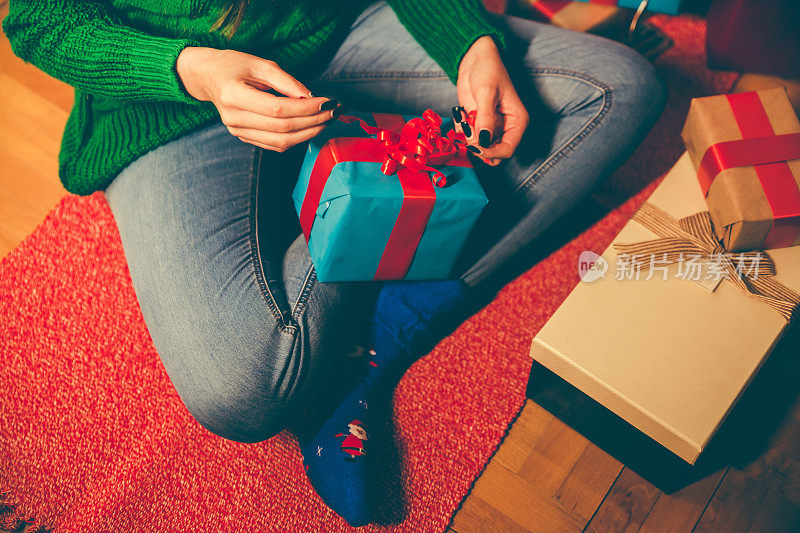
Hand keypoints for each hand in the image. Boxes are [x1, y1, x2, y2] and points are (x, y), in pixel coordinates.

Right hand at [176, 47, 340, 151]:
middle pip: (282, 128)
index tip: (327, 101)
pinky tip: (310, 128)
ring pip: (280, 142)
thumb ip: (285, 81)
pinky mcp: (243, 137)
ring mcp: (237, 131)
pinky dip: (295, 139)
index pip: (278, 109)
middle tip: (334, 112)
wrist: (208, 77)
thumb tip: (310, 96)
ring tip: (326, 121)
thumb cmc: (233, 65)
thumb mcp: (259, 63)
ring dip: (308, 134)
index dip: (306, 108)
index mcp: (233, 95)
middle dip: (313, 121)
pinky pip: (274, 145)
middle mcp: (233, 118)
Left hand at [454, 36, 528, 165]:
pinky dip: (462, 130)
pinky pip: (468, 138)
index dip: (492, 152)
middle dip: (478, 147)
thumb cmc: (488, 70)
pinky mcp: (477, 124)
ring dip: (468, 137)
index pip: (508, 149)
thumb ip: (485, 118)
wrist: (475, 59)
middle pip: (494, 154)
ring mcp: (490, 127)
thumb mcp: (486, 92)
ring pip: (479, 147)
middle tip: (468, 133)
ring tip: (465, 116)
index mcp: (516, 122)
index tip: (476, 146)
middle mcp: (505, 128)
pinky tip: (462, 114)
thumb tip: (483, 140)